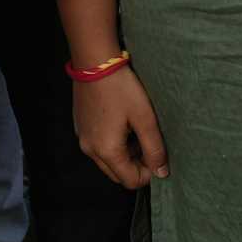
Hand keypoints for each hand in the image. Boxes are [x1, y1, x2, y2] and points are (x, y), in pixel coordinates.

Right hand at [71, 64, 167, 186]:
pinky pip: (98, 147)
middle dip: (135, 166)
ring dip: (124, 155)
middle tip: (147, 143)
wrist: (94, 61)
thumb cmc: (120, 88)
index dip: (148, 173)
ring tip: (135, 131)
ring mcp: (82, 138)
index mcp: (106, 150)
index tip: (156, 153)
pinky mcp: (80, 127)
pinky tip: (121, 122)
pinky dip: (112, 144)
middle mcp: (90, 149)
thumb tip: (162, 173)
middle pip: (117, 174)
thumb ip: (155, 148)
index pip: (130, 181)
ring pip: (107, 161)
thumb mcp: (144, 118)